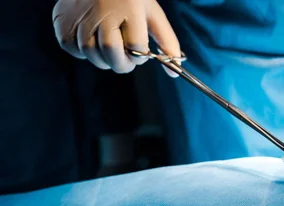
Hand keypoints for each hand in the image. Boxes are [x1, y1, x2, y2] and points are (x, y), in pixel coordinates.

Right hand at [53, 0, 180, 76]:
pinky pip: (72, 49)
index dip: (139, 56)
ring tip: (109, 45)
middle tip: (125, 59)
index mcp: (129, 8)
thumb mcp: (152, 14)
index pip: (136, 47)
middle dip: (121, 64)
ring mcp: (80, 15)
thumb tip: (174, 73)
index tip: (138, 52)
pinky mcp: (62, 19)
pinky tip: (91, 39)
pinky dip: (83, 51)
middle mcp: (103, 11)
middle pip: (111, 53)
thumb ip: (166, 43)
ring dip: (103, 59)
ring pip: (91, 54)